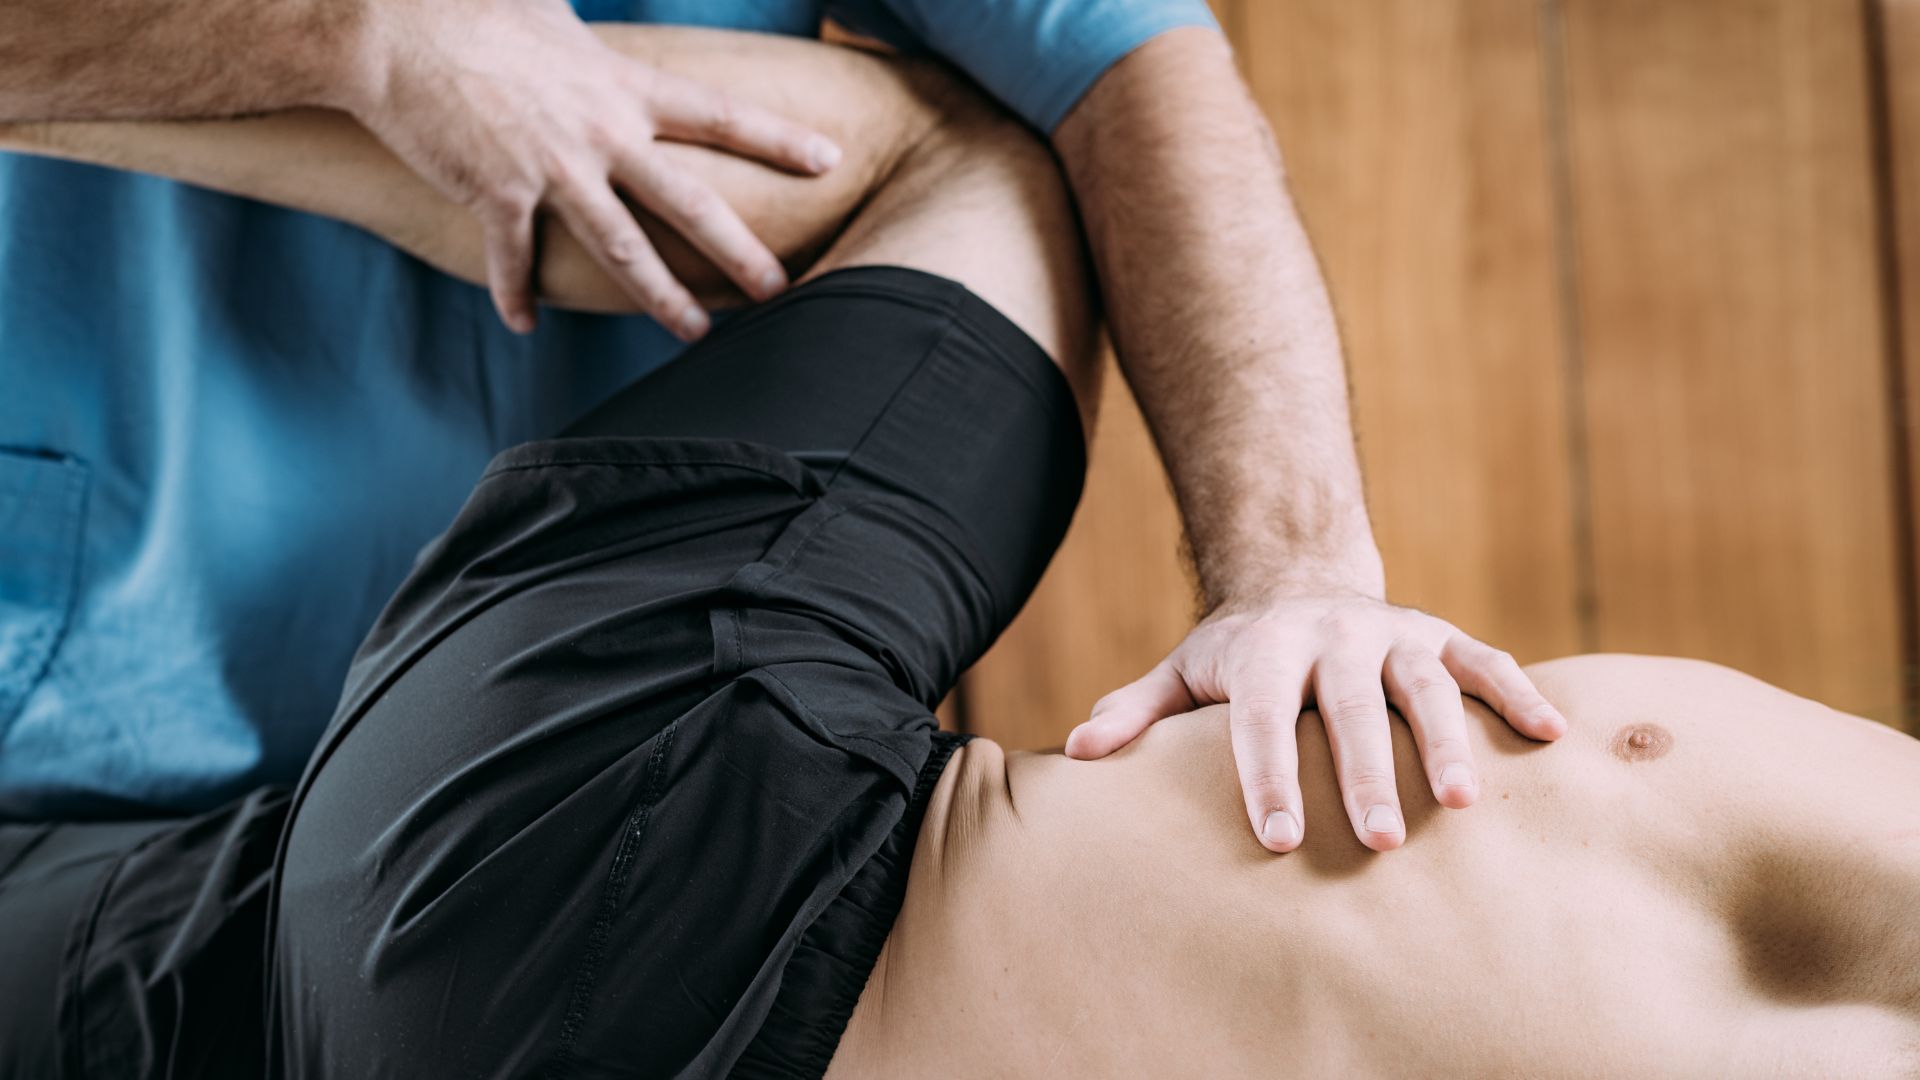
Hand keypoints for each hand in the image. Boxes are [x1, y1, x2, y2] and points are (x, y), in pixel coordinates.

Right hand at [339, 0, 839, 336]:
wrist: (393, 26)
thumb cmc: (470, 8)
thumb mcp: (552, 11)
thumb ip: (587, 38)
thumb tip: (588, 30)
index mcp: (621, 85)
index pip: (718, 115)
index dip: (778, 138)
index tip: (829, 160)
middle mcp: (600, 132)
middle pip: (690, 201)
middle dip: (741, 251)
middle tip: (782, 290)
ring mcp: (553, 168)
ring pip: (624, 249)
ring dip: (663, 299)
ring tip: (696, 335)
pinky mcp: (498, 194)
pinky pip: (517, 259)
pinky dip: (519, 294)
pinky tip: (525, 323)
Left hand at [1064, 594, 1566, 852]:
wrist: (1297, 580)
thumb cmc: (1237, 656)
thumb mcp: (1181, 673)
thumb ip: (1137, 711)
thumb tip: (1076, 750)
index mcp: (1266, 650)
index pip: (1264, 718)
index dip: (1269, 777)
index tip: (1281, 839)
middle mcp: (1333, 635)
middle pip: (1350, 709)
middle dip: (1365, 775)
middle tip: (1378, 843)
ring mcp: (1394, 634)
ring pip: (1427, 685)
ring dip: (1449, 742)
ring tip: (1463, 805)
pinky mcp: (1442, 635)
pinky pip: (1486, 662)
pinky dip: (1518, 694)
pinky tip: (1551, 736)